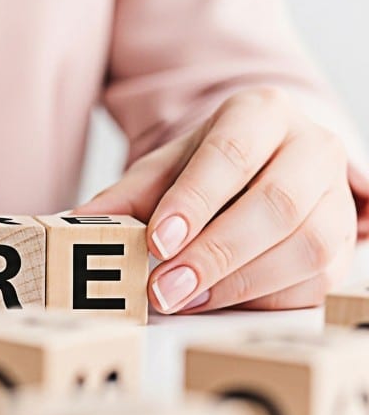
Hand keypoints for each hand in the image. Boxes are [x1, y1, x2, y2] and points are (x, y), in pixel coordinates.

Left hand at [77, 87, 355, 313]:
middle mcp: (312, 147)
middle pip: (277, 204)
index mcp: (262, 113)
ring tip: (185, 298)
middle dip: (215, 253)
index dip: (196, 200)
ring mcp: (337, 197)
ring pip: (305, 245)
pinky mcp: (344, 244)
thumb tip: (73, 224)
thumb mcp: (162, 170)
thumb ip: (124, 197)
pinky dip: (262, 298)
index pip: (232, 153)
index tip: (159, 240)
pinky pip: (315, 280)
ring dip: (239, 282)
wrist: (264, 168)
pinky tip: (218, 301)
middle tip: (165, 288)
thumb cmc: (208, 168)